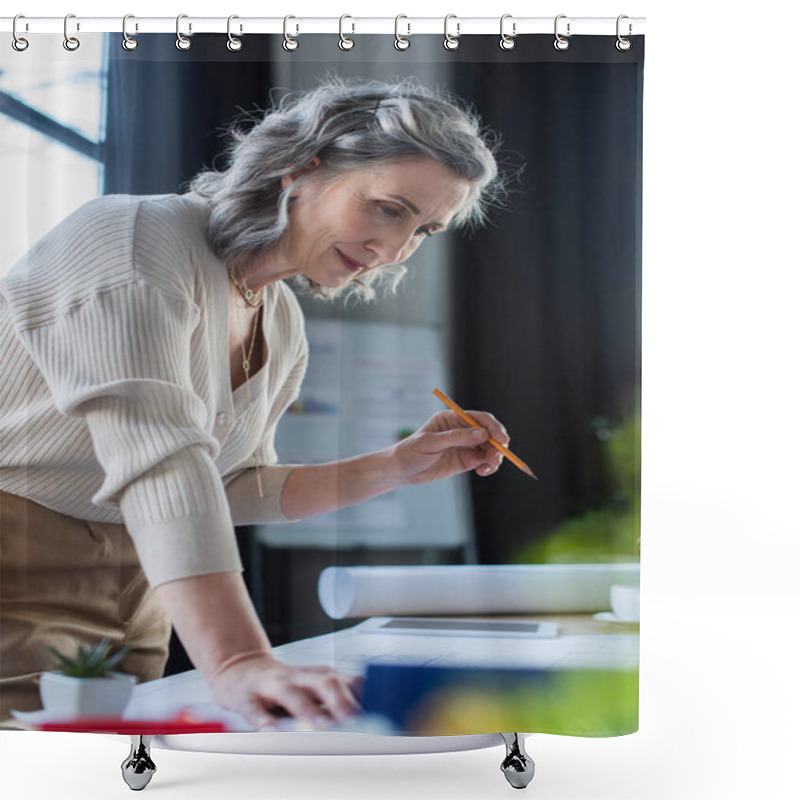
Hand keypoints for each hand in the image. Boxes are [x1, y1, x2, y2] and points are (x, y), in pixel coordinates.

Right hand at [209, 651, 362, 729]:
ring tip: (322, 727)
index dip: (368, 699)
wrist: (242, 668)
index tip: (383, 716)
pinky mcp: (247, 696)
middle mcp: (302, 677)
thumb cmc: (287, 685)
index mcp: (323, 676)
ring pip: (293, 695)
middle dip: (344, 703)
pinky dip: (262, 719)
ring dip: (309, 711)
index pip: (351, 683)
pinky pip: (254, 708)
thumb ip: (342, 702)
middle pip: (327, 684)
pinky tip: (270, 731)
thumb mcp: (316, 688)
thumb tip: (376, 722)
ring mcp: (275, 685)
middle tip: (357, 724)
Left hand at [390, 409, 510, 485]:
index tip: (501, 439)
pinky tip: (483, 471)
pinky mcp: (466, 461)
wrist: (401, 470)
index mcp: (453, 418)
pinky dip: (488, 466)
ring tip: (490, 466)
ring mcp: (465, 446)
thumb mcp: (431, 442)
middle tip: (498, 457)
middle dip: (497, 444)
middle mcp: (462, 430)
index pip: (479, 418)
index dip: (493, 427)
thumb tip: (483, 434)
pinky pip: (483, 461)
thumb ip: (456, 438)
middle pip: (489, 433)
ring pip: (489, 448)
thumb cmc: (411, 451)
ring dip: (494, 457)